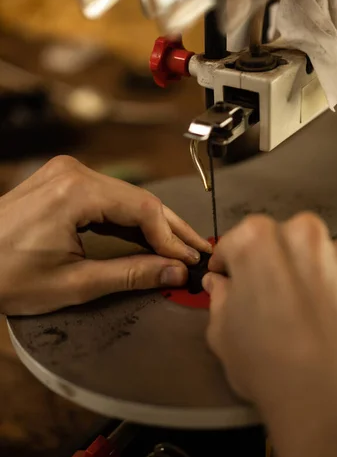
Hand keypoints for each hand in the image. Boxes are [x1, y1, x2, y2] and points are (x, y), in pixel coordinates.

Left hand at [0, 156, 210, 314]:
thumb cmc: (5, 276)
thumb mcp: (74, 283)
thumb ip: (131, 275)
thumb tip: (174, 272)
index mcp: (75, 192)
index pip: (143, 209)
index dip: (171, 238)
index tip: (188, 262)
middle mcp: (72, 173)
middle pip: (139, 199)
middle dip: (170, 229)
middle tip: (197, 251)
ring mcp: (65, 174)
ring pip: (126, 196)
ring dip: (153, 223)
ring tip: (180, 247)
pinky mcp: (62, 181)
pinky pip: (108, 196)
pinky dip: (129, 218)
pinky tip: (148, 236)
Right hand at [204, 213, 336, 456]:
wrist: (330, 402)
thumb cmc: (270, 367)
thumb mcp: (222, 332)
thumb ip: (218, 298)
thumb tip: (220, 287)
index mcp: (257, 240)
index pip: (233, 241)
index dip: (226, 264)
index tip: (224, 277)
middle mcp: (301, 237)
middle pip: (275, 241)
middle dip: (263, 264)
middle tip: (257, 298)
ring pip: (308, 255)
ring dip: (297, 274)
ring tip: (290, 314)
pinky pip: (334, 274)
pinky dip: (324, 289)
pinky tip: (315, 321)